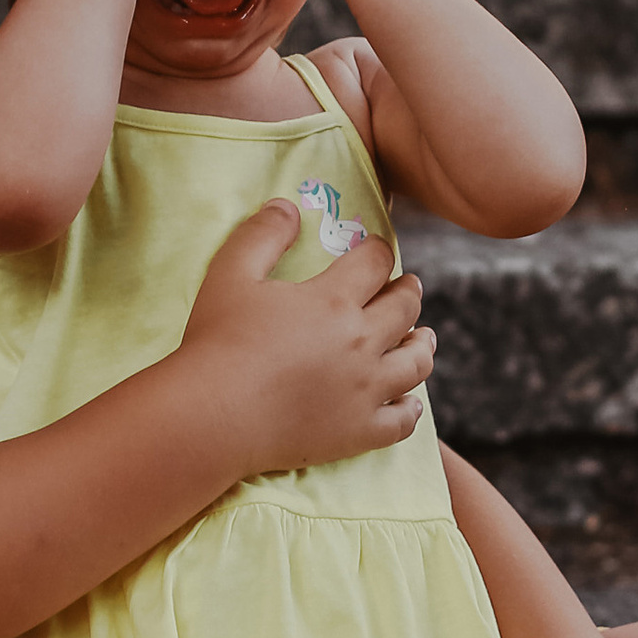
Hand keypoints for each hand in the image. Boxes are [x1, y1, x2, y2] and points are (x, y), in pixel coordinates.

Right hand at [178, 197, 432, 479]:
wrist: (213, 416)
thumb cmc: (217, 342)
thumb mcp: (230, 274)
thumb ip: (262, 235)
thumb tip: (288, 205)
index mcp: (333, 300)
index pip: (375, 263)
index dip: (380, 251)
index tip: (378, 250)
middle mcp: (361, 342)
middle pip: (405, 309)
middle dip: (410, 292)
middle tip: (410, 287)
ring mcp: (365, 391)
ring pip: (416, 363)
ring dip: (424, 345)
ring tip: (425, 338)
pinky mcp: (359, 432)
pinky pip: (402, 421)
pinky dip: (411, 408)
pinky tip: (411, 402)